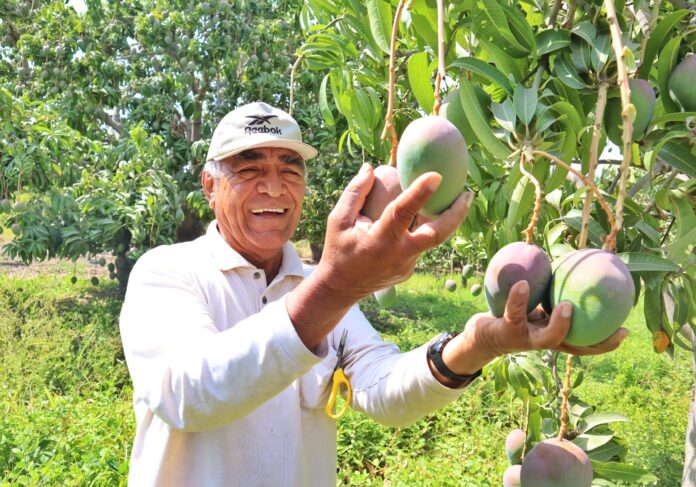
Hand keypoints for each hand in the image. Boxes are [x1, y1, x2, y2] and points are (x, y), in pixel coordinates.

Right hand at [316, 163, 472, 300]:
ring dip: (447, 219)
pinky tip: (432, 214)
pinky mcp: (410, 269)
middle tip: (467, 193)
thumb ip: (355, 193)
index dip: (420, 194)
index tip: (436, 175)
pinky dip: (428, 228)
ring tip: (458, 198)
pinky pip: (422, 245)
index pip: (402, 213)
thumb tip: (371, 168)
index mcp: (380, 240)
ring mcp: (407, 265)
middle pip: (437, 235)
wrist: (341, 287)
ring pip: (433, 239)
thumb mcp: (338, 220)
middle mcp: (398, 254)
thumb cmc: (339, 249)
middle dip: (456, 214)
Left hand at [441, 280, 628, 377]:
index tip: (626, 330)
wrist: (481, 334)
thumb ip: (552, 291)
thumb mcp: (536, 304)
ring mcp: (526, 339)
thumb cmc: (514, 315)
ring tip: (568, 306)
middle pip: (574, 348)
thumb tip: (572, 263)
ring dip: (559, 323)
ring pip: (546, 337)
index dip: (606, 341)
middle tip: (613, 327)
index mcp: (555, 336)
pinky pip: (514, 312)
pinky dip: (518, 298)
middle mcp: (544, 341)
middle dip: (595, 342)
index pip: (585, 343)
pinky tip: (522, 283)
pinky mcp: (506, 331)